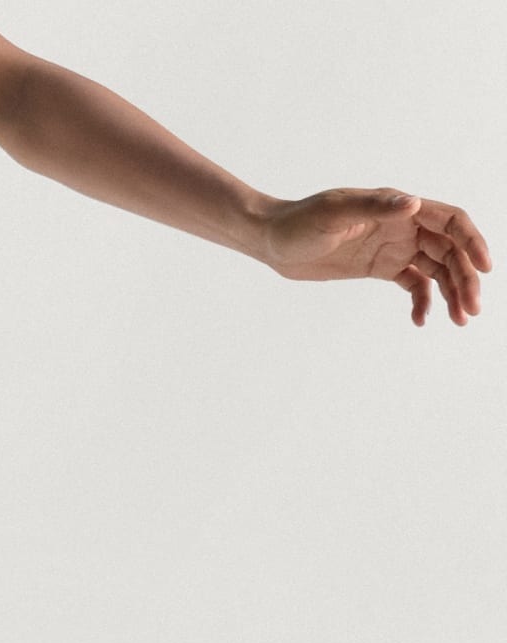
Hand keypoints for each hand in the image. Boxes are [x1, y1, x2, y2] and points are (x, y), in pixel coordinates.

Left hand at [261, 188, 491, 326]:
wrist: (274, 241)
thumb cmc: (301, 220)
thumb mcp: (336, 212)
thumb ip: (376, 206)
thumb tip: (413, 204)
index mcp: (400, 208)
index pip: (451, 222)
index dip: (472, 242)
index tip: (485, 268)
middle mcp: (404, 225)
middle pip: (449, 251)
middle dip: (465, 278)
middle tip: (472, 310)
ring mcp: (394, 247)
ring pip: (436, 269)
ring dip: (451, 293)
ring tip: (459, 320)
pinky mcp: (380, 267)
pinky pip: (412, 284)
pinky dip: (421, 301)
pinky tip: (421, 320)